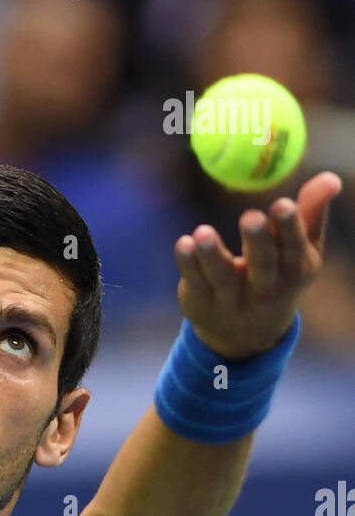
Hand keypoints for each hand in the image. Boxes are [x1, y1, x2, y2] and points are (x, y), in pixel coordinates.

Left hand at [174, 170, 343, 358]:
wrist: (246, 336)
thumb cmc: (279, 277)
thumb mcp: (302, 251)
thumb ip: (312, 213)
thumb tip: (331, 178)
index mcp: (293, 272)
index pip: (293, 249)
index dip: (289, 228)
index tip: (283, 204)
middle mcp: (264, 290)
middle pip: (262, 266)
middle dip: (258, 241)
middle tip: (250, 217)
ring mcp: (231, 301)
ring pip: (222, 278)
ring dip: (212, 255)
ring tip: (202, 232)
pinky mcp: (202, 304)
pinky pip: (195, 283)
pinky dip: (188, 264)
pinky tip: (184, 244)